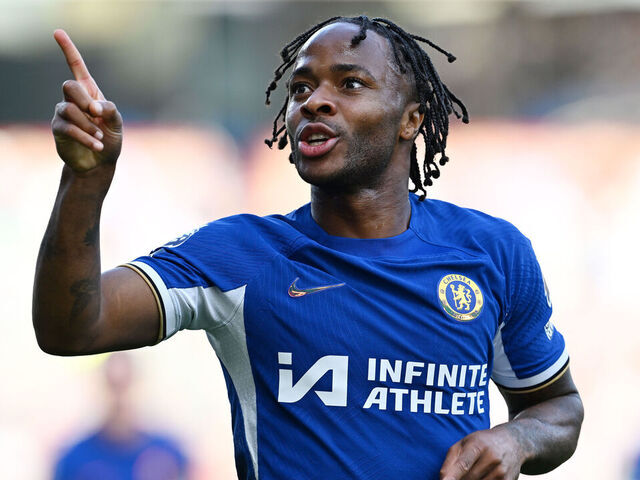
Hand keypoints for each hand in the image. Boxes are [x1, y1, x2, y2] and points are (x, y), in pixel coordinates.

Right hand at [51, 29, 122, 171]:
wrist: (100, 163)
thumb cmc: (110, 139)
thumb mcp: (117, 123)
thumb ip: (110, 110)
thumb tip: (94, 107)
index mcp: (90, 92)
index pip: (76, 66)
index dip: (68, 49)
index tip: (57, 33)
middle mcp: (73, 99)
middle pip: (69, 86)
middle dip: (84, 100)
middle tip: (97, 114)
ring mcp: (63, 113)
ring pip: (69, 109)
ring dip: (88, 124)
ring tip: (100, 137)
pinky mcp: (58, 129)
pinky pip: (68, 127)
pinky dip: (86, 136)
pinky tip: (97, 145)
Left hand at [439, 425, 525, 479]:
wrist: (512, 442)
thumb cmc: (482, 442)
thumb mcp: (465, 443)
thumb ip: (451, 459)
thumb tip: (442, 478)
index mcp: (478, 445)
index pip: (463, 464)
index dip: (453, 476)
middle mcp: (492, 457)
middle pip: (469, 478)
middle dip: (460, 479)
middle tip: (461, 474)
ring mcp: (501, 471)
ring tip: (474, 472)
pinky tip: (483, 475)